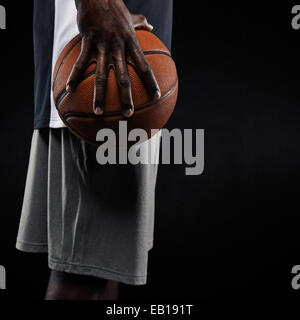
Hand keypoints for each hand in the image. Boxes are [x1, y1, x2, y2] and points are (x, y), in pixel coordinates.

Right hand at [67, 0, 160, 117]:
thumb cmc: (114, 7)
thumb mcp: (130, 17)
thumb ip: (141, 24)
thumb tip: (151, 26)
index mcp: (131, 44)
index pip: (144, 67)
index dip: (151, 82)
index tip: (156, 96)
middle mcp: (119, 47)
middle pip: (124, 78)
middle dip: (126, 98)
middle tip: (129, 114)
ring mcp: (103, 46)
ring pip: (101, 75)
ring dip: (100, 96)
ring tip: (98, 112)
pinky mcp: (88, 42)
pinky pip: (81, 62)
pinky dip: (75, 76)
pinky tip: (70, 89)